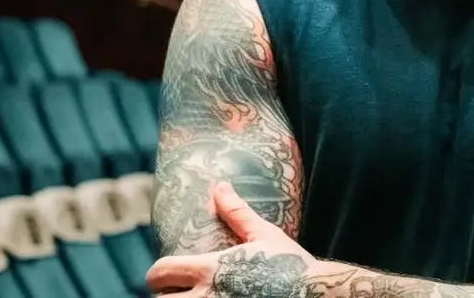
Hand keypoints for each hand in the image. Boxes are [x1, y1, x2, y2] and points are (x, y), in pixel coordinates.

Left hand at [147, 182, 315, 296]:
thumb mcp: (264, 234)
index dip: (158, 273)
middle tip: (176, 291)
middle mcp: (206, 297)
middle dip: (165, 295)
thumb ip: (237, 213)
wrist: (315, 294)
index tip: (163, 274)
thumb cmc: (290, 264)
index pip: (161, 272)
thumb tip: (220, 186)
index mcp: (209, 269)